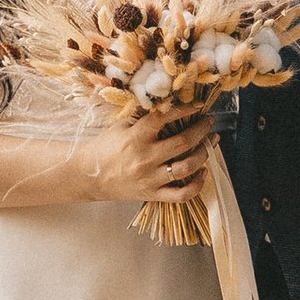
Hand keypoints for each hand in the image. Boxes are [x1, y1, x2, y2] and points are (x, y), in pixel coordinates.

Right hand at [83, 103, 211, 205]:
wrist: (89, 176)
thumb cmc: (106, 148)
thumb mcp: (122, 126)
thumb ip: (145, 118)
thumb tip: (171, 106)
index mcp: (135, 137)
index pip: (165, 118)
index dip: (185, 109)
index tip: (198, 105)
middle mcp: (145, 158)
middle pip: (183, 142)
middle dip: (202, 130)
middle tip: (209, 122)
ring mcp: (150, 178)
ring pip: (187, 166)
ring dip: (204, 153)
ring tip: (210, 143)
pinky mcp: (153, 194)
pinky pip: (182, 194)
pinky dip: (197, 184)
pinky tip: (202, 172)